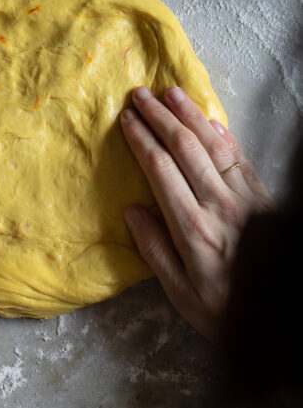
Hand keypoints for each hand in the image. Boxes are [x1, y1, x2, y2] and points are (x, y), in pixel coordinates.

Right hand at [121, 86, 273, 341]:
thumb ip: (154, 250)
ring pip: (212, 144)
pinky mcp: (262, 195)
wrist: (281, 314)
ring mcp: (244, 197)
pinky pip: (239, 156)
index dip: (141, 140)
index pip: (160, 169)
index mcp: (192, 228)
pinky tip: (208, 119)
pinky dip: (221, 134)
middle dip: (159, 117)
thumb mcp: (181, 293)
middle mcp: (218, 205)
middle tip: (139, 95)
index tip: (126, 119)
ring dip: (189, 115)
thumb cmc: (225, 308)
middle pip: (184, 148)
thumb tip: (132, 211)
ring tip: (170, 93)